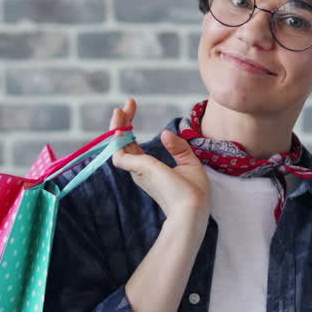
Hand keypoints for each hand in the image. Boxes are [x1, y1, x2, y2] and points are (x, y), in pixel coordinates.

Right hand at [110, 98, 209, 220]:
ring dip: (117, 127)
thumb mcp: (189, 163)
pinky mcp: (140, 169)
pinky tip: (120, 125)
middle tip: (127, 103)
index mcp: (150, 169)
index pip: (133, 145)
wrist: (193, 208)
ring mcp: (138, 170)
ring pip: (118, 146)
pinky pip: (119, 153)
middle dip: (122, 122)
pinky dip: (117, 139)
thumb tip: (165, 133)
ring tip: (120, 109)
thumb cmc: (193, 193)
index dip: (130, 126)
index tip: (133, 106)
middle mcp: (140, 170)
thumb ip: (178, 148)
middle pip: (123, 143)